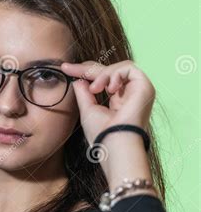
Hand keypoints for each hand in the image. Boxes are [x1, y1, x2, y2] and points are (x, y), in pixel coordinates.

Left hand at [61, 60, 156, 192]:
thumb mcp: (87, 109)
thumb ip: (83, 92)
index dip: (83, 71)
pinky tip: (109, 89)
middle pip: (108, 70)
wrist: (116, 145)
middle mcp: (129, 94)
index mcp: (117, 100)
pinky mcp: (145, 86)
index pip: (101, 79)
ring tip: (95, 90)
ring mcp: (138, 90)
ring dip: (101, 74)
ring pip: (118, 67)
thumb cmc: (102, 133)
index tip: (65, 68)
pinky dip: (115, 74)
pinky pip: (128, 68)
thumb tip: (78, 78)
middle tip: (70, 69)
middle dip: (87, 68)